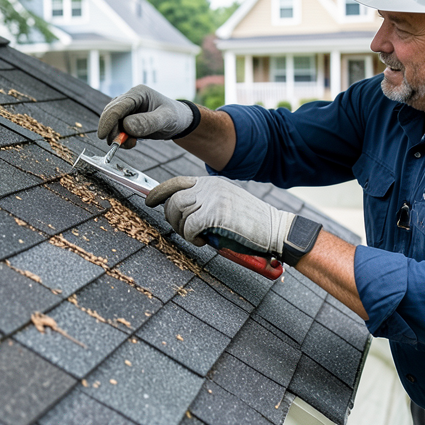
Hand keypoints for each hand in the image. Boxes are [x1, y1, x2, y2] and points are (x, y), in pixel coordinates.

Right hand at [97, 85, 196, 144]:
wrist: (180, 122)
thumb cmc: (175, 116)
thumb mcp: (166, 119)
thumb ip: (148, 122)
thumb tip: (126, 126)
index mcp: (138, 93)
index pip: (117, 106)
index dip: (108, 120)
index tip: (103, 135)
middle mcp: (130, 98)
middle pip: (111, 114)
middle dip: (111, 130)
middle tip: (116, 144)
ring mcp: (128, 109)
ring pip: (112, 122)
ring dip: (116, 135)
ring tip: (131, 143)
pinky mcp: (127, 119)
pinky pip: (117, 128)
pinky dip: (121, 138)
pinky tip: (131, 142)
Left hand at [146, 176, 321, 265]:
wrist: (274, 229)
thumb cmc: (250, 223)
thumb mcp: (225, 205)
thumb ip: (205, 204)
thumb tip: (181, 214)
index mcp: (211, 183)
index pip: (177, 182)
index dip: (159, 192)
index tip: (149, 200)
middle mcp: (209, 187)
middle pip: (173, 199)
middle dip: (171, 219)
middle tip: (184, 231)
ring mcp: (212, 198)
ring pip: (177, 211)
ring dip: (182, 229)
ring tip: (196, 237)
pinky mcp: (215, 214)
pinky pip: (189, 226)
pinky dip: (191, 237)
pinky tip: (202, 241)